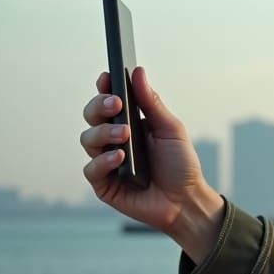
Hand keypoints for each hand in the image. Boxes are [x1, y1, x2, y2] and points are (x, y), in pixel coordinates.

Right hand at [80, 67, 222, 262]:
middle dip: (99, 106)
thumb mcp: (171, 129)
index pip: (109, 101)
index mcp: (130, 123)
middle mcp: (114, 140)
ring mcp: (106, 161)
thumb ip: (152, 103)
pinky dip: (102, 161)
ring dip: (104, 133)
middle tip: (115, 104)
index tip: (107, 77)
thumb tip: (138, 72)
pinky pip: (91, 169)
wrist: (187, 201)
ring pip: (87, 139)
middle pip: (91, 116)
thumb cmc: (181, 165)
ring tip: (124, 134)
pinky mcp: (104, 184)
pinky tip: (119, 157)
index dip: (104, 88)